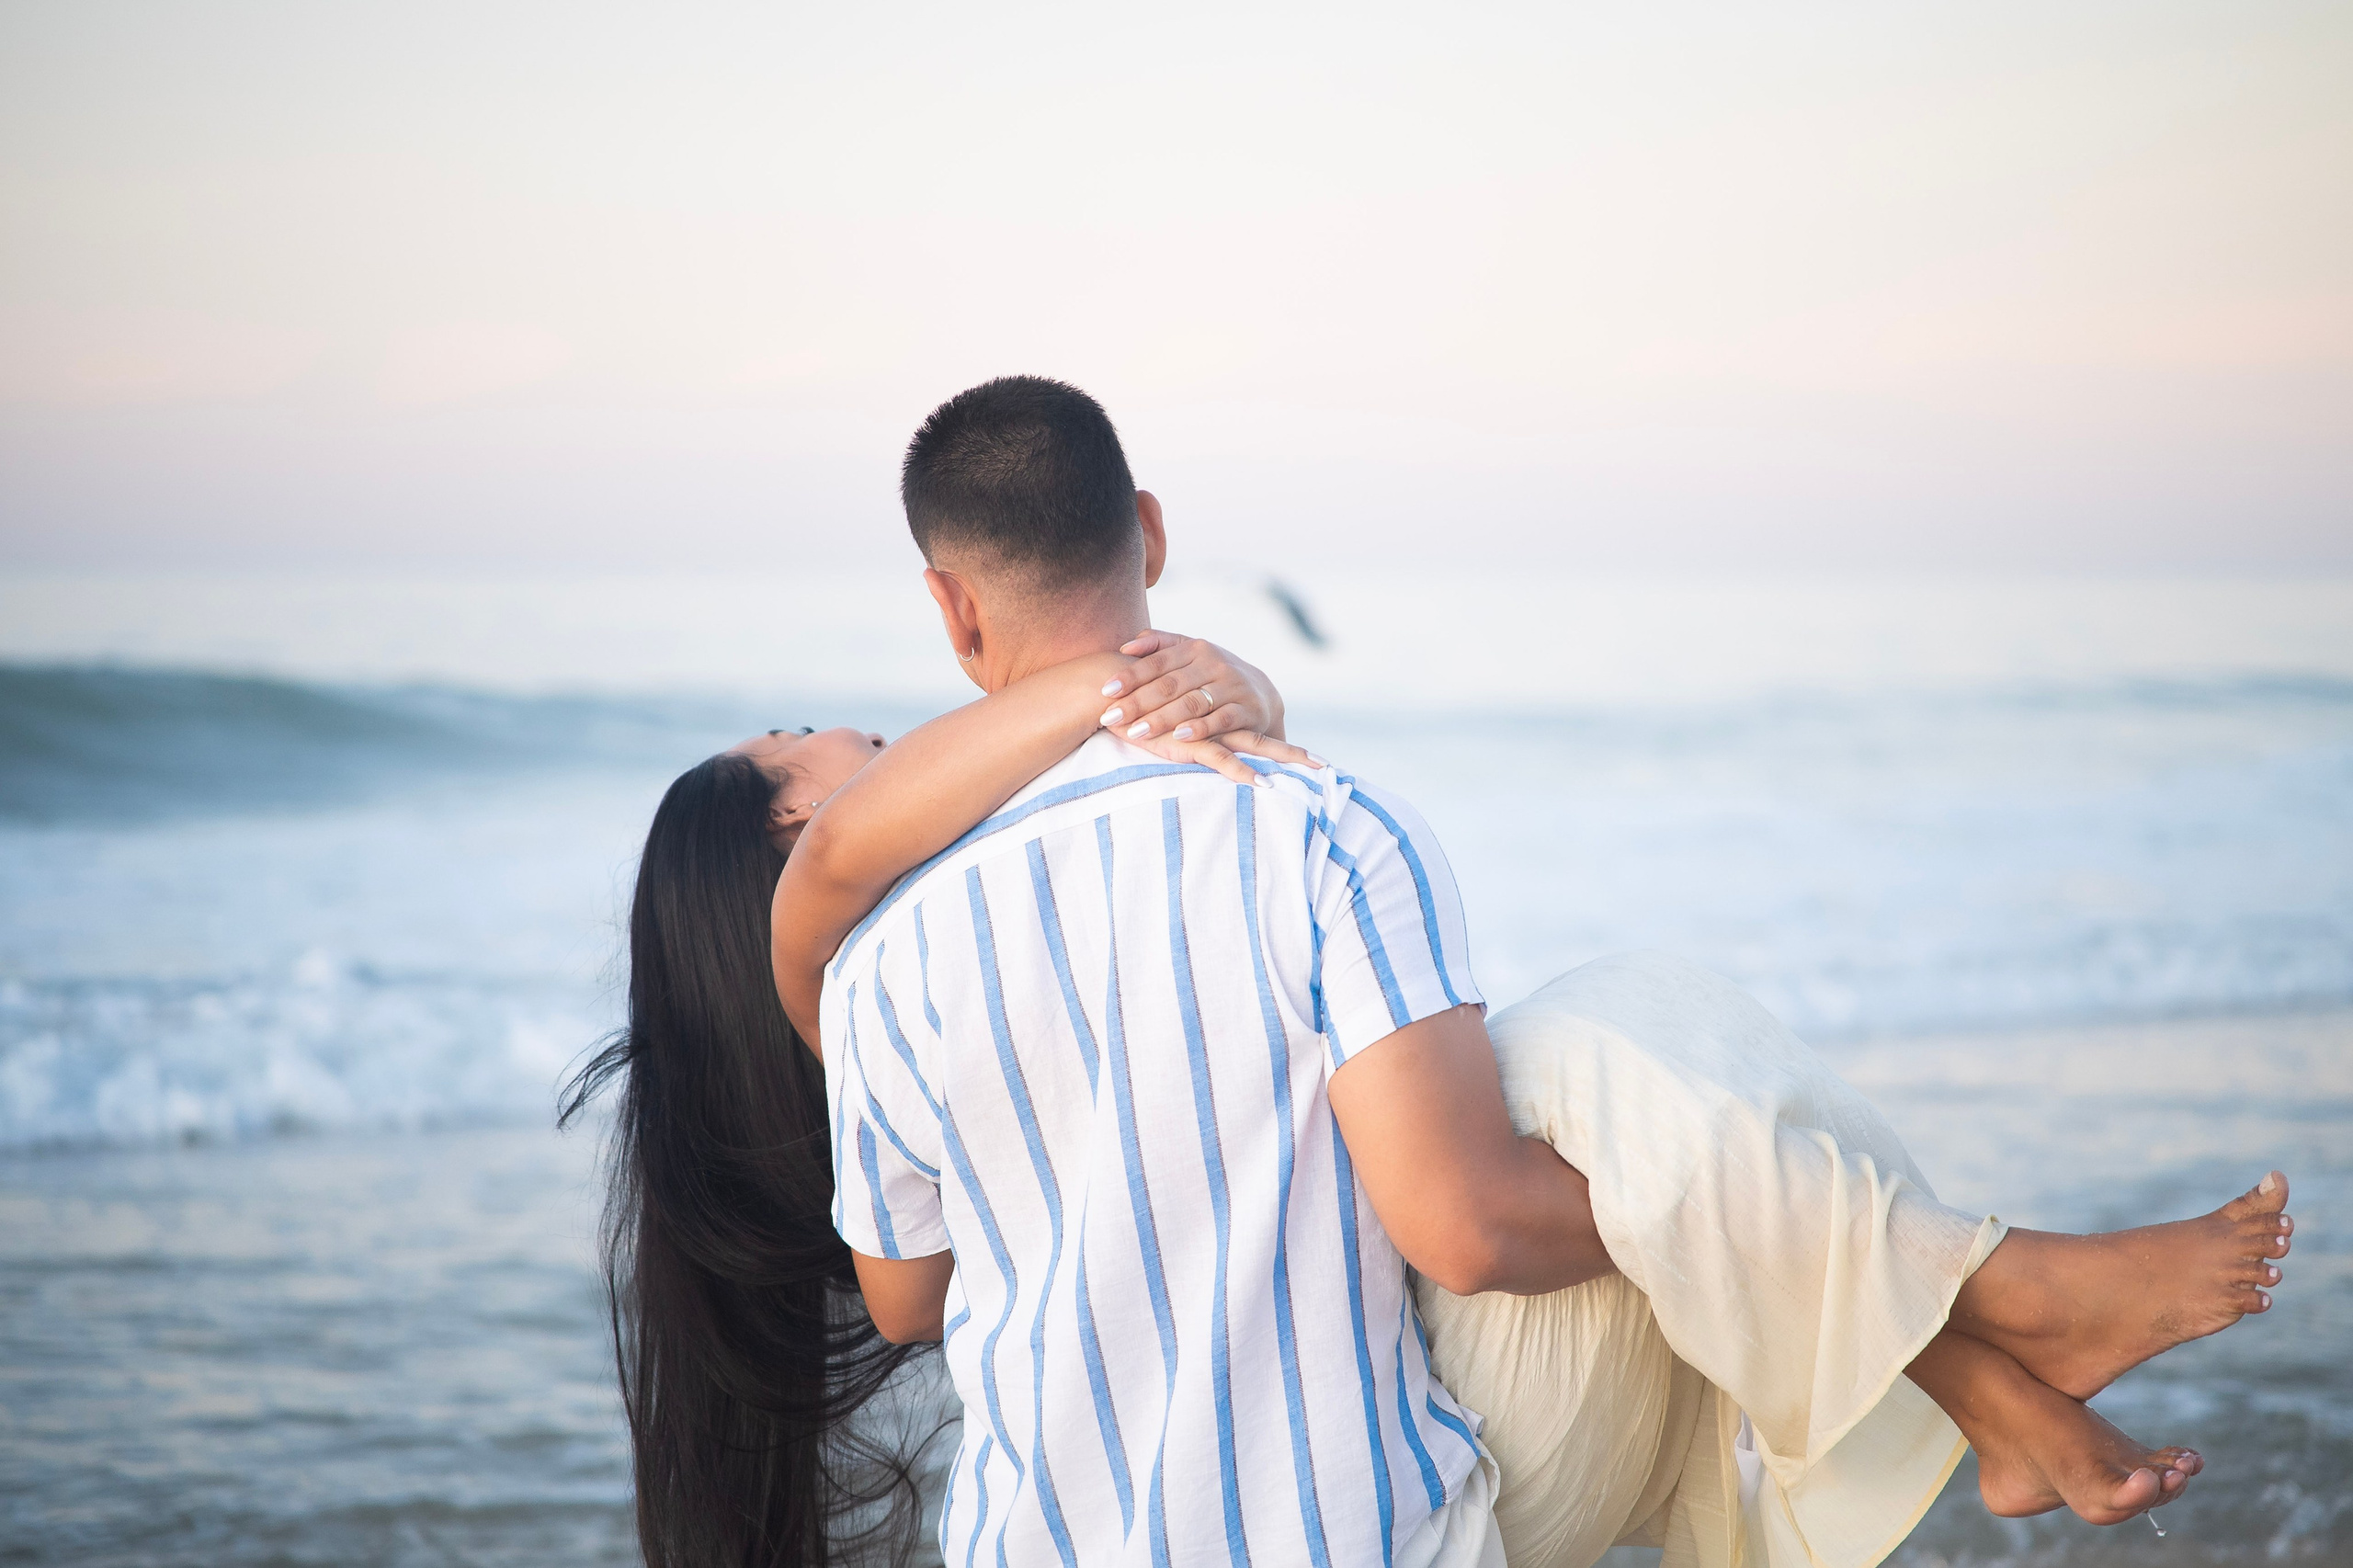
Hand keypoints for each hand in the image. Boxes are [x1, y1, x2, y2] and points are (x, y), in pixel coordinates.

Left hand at [1096, 631, 1320, 786]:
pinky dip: (1201, 728)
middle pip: (1169, 685)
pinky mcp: (1247, 709)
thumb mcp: (1190, 655)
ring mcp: (1232, 686)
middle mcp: (1213, 664)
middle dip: (1138, 702)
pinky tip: (1180, 737)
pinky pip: (1222, 719)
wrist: (1261, 695)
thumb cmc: (1212, 675)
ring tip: (1136, 732)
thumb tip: (1125, 646)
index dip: (1131, 676)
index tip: (1105, 690)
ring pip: (1192, 703)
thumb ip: (1159, 646)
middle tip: (1110, 717)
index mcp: (1195, 648)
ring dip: (1162, 718)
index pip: (1157, 662)